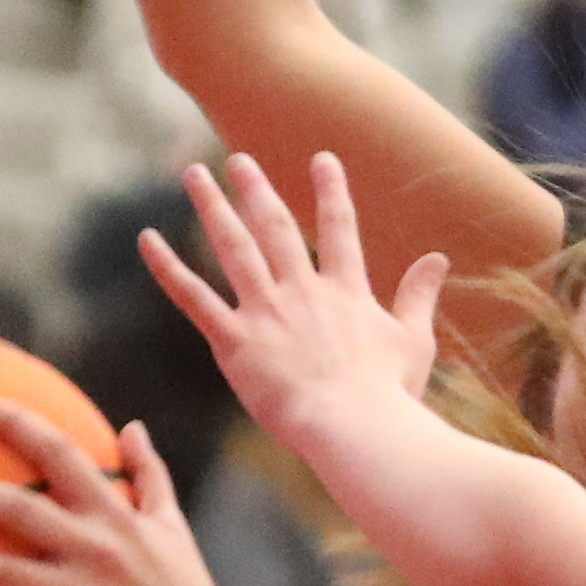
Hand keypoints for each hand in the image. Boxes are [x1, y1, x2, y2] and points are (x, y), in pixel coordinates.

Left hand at [142, 152, 449, 460]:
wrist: (354, 426)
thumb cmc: (389, 394)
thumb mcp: (413, 341)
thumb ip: (419, 296)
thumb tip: (438, 259)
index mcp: (345, 292)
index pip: (340, 230)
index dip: (332, 192)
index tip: (323, 159)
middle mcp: (302, 291)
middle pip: (275, 228)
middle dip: (256, 190)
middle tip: (237, 161)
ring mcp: (266, 313)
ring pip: (233, 248)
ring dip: (212, 207)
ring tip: (195, 175)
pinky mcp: (235, 342)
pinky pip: (194, 297)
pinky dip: (168, 267)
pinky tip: (147, 238)